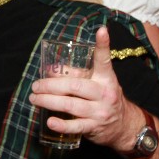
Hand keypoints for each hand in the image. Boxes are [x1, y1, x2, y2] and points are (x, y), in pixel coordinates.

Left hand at [28, 26, 140, 152]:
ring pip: (71, 105)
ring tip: (34, 99)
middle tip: (36, 85)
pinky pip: (76, 126)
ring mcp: (100, 112)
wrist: (124, 125)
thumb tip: (51, 70)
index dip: (103, 45)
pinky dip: (62, 125)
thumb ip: (77, 75)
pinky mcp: (94, 128)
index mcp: (106, 79)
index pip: (104, 60)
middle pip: (75, 86)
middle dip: (51, 85)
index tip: (101, 30)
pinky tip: (50, 121)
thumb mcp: (97, 84)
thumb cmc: (105, 99)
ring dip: (49, 101)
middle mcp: (105, 93)